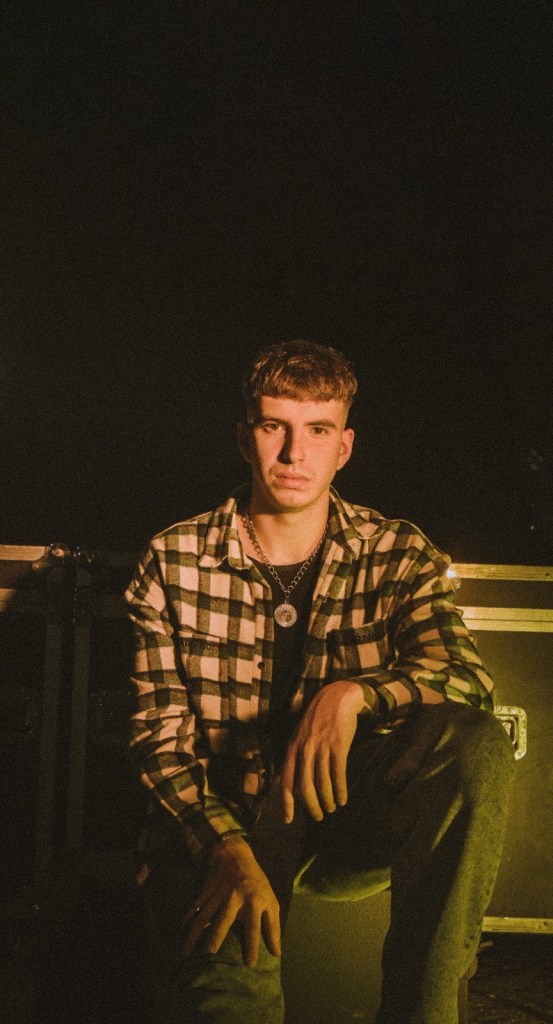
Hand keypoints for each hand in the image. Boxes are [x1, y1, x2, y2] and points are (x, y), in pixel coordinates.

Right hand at [182, 837, 280, 967]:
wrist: (234, 854)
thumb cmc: (256, 883)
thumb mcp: (270, 901)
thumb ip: (273, 927)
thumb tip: (276, 953)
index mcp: (254, 902)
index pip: (254, 926)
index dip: (252, 945)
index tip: (250, 964)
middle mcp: (234, 898)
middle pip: (224, 919)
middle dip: (216, 934)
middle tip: (210, 953)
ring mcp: (218, 894)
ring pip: (204, 916)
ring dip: (194, 934)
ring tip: (186, 953)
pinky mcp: (205, 891)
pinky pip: (194, 907)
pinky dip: (186, 919)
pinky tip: (180, 932)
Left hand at [281, 680, 364, 823]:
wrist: (337, 698)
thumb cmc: (318, 719)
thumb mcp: (300, 735)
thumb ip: (295, 757)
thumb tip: (291, 783)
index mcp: (292, 748)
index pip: (286, 780)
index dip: (286, 802)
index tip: (288, 820)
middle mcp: (304, 749)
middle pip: (305, 786)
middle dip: (312, 806)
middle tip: (319, 817)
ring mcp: (321, 747)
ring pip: (323, 783)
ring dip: (328, 799)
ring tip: (333, 807)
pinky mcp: (338, 746)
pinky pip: (338, 774)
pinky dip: (341, 790)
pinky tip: (343, 798)